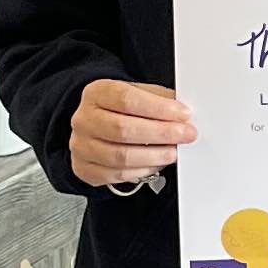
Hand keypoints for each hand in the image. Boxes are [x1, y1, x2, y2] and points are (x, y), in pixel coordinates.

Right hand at [73, 77, 193, 185]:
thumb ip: (159, 100)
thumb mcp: (138, 93)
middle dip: (161, 133)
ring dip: (154, 155)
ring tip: (173, 152)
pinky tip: (157, 163)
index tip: (183, 114)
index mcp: (97, 93)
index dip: (158, 108)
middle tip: (186, 134)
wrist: (94, 125)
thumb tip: (184, 114)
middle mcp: (85, 119)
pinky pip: (117, 175)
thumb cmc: (119, 109)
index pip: (127, 99)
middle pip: (123, 129)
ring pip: (120, 156)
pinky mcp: (85, 169)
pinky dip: (142, 170)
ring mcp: (81, 146)